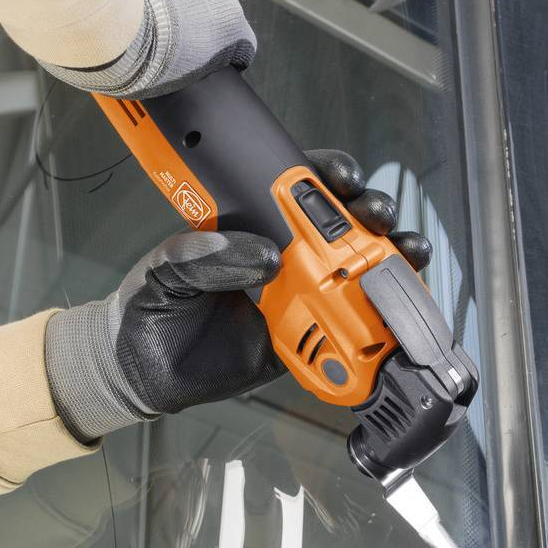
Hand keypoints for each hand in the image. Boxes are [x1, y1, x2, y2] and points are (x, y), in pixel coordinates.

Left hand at [44, 150, 430, 440]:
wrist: (140, 371)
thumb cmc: (148, 307)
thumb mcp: (166, 269)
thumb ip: (205, 256)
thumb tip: (265, 256)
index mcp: (250, 224)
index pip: (297, 187)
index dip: (327, 176)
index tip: (341, 179)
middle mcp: (281, 255)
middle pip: (341, 225)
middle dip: (372, 213)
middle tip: (378, 216)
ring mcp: (297, 296)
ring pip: (354, 272)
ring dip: (389, 260)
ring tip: (407, 254)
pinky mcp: (303, 339)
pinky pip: (345, 328)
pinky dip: (375, 319)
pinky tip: (395, 309)